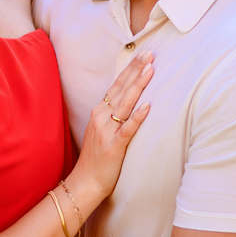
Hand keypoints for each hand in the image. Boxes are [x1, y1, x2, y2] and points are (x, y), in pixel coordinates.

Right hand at [76, 51, 152, 197]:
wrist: (85, 182)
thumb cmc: (96, 158)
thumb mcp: (101, 131)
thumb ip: (112, 115)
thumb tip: (129, 101)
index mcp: (98, 112)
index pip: (117, 86)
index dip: (130, 70)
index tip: (143, 55)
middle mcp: (101, 118)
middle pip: (121, 89)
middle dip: (136, 70)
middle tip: (150, 54)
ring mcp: (106, 132)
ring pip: (125, 104)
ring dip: (138, 86)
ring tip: (150, 70)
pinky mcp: (114, 147)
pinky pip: (127, 129)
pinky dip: (137, 117)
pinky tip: (148, 106)